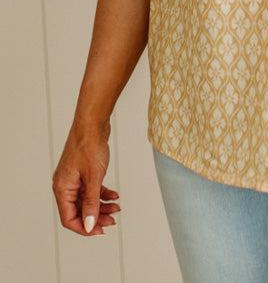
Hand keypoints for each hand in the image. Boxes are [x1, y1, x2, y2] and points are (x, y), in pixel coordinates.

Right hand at [52, 120, 120, 235]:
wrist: (93, 123)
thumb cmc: (89, 145)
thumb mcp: (93, 178)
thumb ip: (91, 203)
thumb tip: (90, 225)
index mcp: (62, 189)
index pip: (69, 219)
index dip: (85, 228)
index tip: (100, 231)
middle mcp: (65, 185)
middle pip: (79, 211)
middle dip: (96, 217)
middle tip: (113, 221)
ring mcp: (74, 179)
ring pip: (87, 201)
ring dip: (102, 206)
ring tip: (117, 208)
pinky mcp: (82, 172)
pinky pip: (91, 189)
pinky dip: (102, 194)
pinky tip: (114, 195)